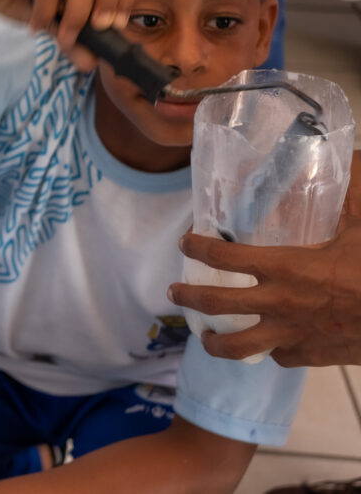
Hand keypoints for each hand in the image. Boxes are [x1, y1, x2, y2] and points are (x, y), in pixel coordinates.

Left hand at [169, 150, 360, 366]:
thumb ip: (348, 194)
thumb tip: (342, 160)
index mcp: (285, 267)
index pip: (223, 255)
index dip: (198, 246)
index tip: (186, 241)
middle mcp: (279, 303)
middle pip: (215, 303)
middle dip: (187, 295)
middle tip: (174, 290)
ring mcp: (292, 335)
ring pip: (236, 347)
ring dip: (214, 342)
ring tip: (204, 335)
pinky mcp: (311, 357)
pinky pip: (278, 356)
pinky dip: (270, 349)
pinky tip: (268, 343)